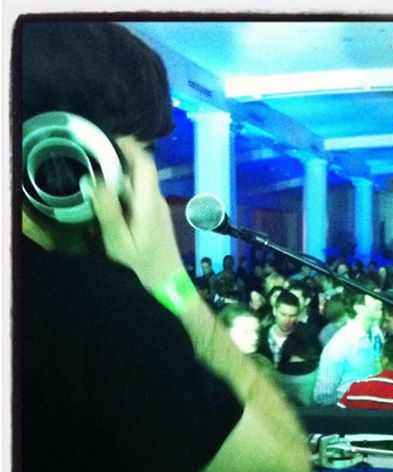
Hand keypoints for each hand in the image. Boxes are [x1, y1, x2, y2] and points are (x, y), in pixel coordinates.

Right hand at [89, 137, 183, 290]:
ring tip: (99, 176)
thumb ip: (108, 210)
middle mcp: (157, 201)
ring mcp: (159, 209)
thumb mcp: (119, 241)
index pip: (145, 164)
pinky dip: (126, 190)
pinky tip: (112, 199)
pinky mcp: (158, 217)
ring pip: (141, 183)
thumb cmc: (142, 266)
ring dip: (122, 176)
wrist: (168, 284)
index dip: (131, 146)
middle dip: (120, 159)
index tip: (111, 137)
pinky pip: (141, 195)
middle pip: (142, 171)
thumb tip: (95, 179)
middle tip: (95, 156)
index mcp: (149, 203)